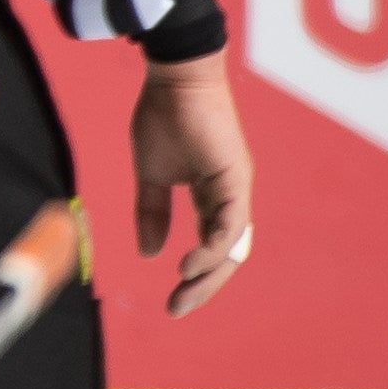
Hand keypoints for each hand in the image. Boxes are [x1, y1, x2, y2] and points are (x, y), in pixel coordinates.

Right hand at [131, 52, 257, 316]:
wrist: (173, 79)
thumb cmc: (163, 117)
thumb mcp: (151, 174)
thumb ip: (152, 212)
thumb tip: (150, 252)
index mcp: (213, 196)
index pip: (211, 247)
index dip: (195, 276)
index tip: (171, 300)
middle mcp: (231, 197)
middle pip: (226, 254)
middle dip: (203, 286)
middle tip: (176, 309)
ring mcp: (236, 188)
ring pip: (232, 245)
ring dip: (210, 273)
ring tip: (183, 291)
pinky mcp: (235, 178)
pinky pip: (230, 224)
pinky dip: (213, 248)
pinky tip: (191, 265)